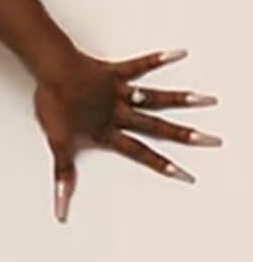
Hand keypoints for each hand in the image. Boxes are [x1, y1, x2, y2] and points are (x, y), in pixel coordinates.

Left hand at [32, 46, 221, 222]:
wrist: (51, 71)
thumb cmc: (54, 104)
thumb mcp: (57, 143)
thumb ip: (63, 175)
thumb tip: (59, 207)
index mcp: (108, 131)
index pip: (140, 153)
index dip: (162, 165)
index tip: (184, 174)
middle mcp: (119, 113)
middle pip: (158, 126)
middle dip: (185, 135)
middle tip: (210, 140)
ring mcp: (119, 92)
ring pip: (157, 98)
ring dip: (182, 99)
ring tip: (207, 100)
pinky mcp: (115, 72)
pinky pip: (140, 65)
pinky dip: (158, 59)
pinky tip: (179, 53)